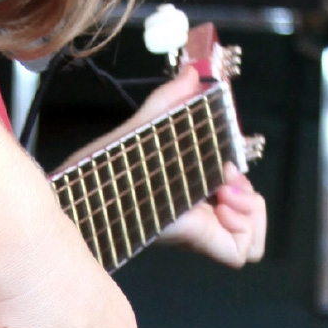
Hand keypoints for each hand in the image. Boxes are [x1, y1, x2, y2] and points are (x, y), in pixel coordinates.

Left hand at [62, 62, 268, 267]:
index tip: (228, 169)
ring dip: (251, 211)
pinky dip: (243, 227)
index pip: (237, 208)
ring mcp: (195, 232)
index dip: (245, 190)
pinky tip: (221, 204)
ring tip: (225, 193)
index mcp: (189, 197)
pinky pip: (236, 253)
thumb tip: (191, 73)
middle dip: (252, 200)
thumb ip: (168, 101)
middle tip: (227, 182)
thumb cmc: (99, 170)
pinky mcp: (190, 236)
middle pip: (250, 228)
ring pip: (250, 243)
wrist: (75, 191)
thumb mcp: (140, 130)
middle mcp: (196, 219)